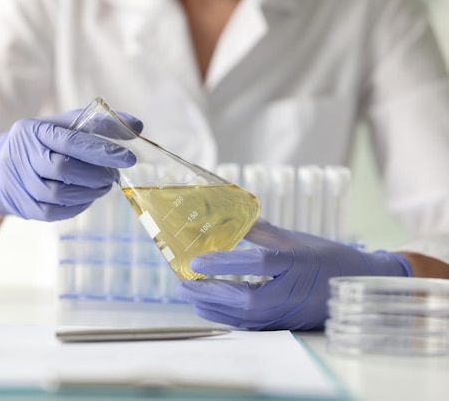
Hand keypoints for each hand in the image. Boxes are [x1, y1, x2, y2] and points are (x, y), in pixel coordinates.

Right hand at [0, 109, 142, 220]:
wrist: (2, 166)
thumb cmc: (44, 142)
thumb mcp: (66, 125)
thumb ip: (100, 123)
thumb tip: (136, 126)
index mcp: (33, 130)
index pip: (70, 141)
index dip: (101, 151)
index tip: (128, 158)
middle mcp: (21, 155)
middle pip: (63, 169)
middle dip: (95, 174)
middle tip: (112, 175)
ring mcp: (19, 183)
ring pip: (59, 194)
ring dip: (89, 192)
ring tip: (102, 185)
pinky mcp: (23, 206)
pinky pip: (54, 212)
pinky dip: (78, 206)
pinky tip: (88, 197)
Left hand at [175, 219, 412, 330]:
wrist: (360, 285)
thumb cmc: (328, 257)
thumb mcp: (297, 238)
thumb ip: (263, 231)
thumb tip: (233, 218)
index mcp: (297, 263)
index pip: (257, 263)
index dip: (225, 262)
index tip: (197, 260)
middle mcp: (292, 292)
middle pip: (246, 298)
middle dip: (210, 292)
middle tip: (183, 283)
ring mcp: (289, 312)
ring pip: (246, 317)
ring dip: (213, 307)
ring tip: (189, 294)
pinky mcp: (286, 325)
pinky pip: (252, 326)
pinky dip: (227, 317)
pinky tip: (209, 307)